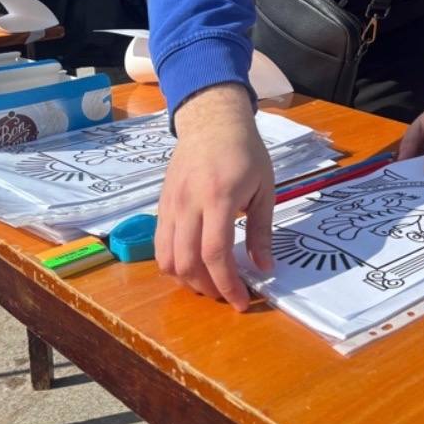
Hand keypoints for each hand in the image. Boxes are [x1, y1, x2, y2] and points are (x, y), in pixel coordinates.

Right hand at [154, 84, 273, 311]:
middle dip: (208, 288)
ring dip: (187, 280)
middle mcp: (188, 204)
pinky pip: (159, 245)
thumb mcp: (264, 189)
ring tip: (210, 283)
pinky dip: (174, 264)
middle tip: (228, 294)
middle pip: (186, 263)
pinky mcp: (160, 206)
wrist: (212, 123)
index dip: (227, 284)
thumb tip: (264, 269)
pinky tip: (193, 266)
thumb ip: (262, 231)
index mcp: (218, 198)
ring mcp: (169, 205)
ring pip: (166, 259)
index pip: (215, 254)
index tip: (241, 301)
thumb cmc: (245, 153)